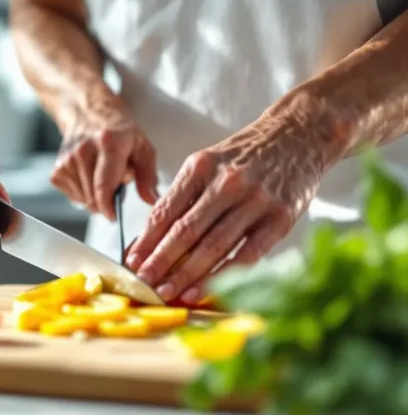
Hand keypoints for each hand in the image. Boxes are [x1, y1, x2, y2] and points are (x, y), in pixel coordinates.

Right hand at [51, 92, 157, 219]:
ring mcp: (67, 161)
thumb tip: (151, 199)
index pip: (104, 186)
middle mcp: (83, 151)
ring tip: (101, 176)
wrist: (87, 112)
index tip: (114, 215)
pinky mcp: (57, 170)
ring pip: (83, 200)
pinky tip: (89, 177)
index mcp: (108, 143)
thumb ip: (148, 175)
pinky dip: (83, 194)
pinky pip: (73, 197)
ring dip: (95, 197)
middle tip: (115, 183)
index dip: (109, 207)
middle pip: (93, 198)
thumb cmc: (117, 130)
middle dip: (107, 200)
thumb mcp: (142, 146)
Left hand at [126, 101, 337, 302]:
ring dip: (188, 274)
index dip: (146, 239)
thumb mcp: (206, 163)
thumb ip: (181, 197)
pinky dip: (224, 275)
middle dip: (161, 261)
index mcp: (201, 167)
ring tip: (168, 291)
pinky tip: (204, 290)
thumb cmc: (244, 156)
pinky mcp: (280, 218)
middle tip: (143, 282)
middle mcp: (227, 183)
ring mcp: (256, 201)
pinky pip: (248, 254)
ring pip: (214, 246)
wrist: (297, 137)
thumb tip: (148, 238)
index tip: (131, 261)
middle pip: (186, 231)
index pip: (166, 210)